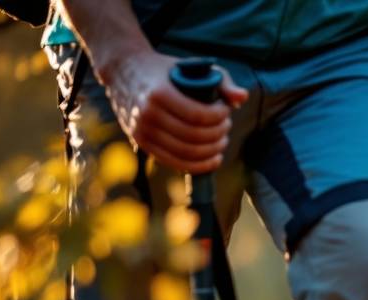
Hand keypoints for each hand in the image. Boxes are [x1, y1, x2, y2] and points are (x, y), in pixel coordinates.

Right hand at [98, 49, 247, 173]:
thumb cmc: (164, 70)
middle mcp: (147, 114)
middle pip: (194, 137)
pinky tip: (213, 160)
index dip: (219, 118)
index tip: (226, 111)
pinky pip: (174, 162)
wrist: (123, 70)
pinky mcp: (142, 144)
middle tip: (227, 128)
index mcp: (159, 93)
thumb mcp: (191, 66)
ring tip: (222, 142)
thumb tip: (243, 98)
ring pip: (185, 153)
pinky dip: (197, 165)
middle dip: (218, 135)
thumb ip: (221, 80)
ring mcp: (142, 132)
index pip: (198, 116)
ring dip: (211, 152)